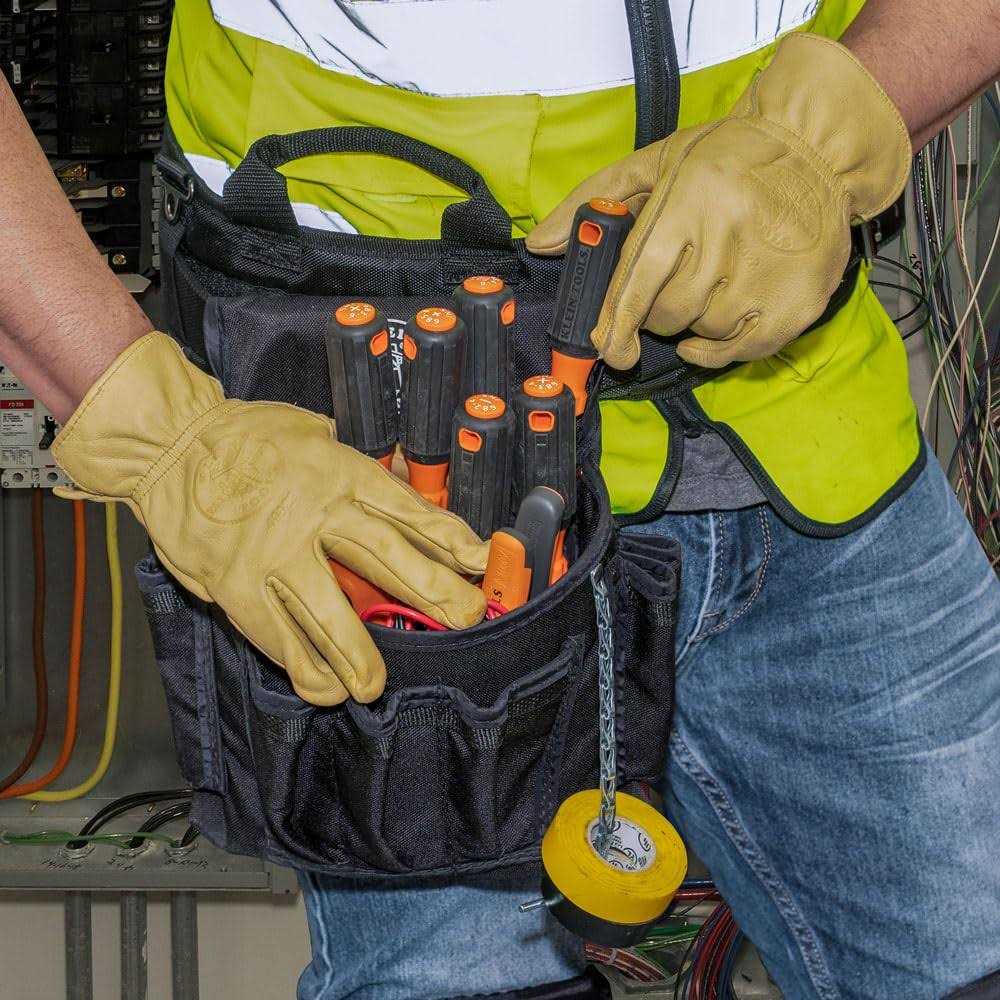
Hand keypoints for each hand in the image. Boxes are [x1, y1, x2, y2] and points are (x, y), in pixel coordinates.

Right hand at [53, 332, 487, 706]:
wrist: (168, 444)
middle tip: (464, 619)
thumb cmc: (243, 437)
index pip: (406, 510)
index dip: (449, 537)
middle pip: (386, 559)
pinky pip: (277, 635)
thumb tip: (395, 480)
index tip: (481, 561)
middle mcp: (315, 514)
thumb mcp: (310, 431)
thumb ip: (352, 462)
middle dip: (432, 593)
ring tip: (376, 684)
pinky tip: (324, 687)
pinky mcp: (237, 584)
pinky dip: (302, 667)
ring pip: (328, 612)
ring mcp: (275, 553)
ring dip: (359, 654)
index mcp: (338, 473)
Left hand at [527, 34, 910, 369]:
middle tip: (674, 284)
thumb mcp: (657, 160)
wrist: (817, 148)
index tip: (607, 346)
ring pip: (701, 331)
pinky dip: (717, 350)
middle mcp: (730, 237)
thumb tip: (540, 245)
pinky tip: (713, 327)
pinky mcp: (797, 301)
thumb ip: (594, 200)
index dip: (617, 322)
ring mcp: (767, 273)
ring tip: (710, 282)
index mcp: (691, 199)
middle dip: (657, 312)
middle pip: (667, 313)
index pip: (639, 279)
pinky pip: (740, 351)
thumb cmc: (728, 155)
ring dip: (692, 321)